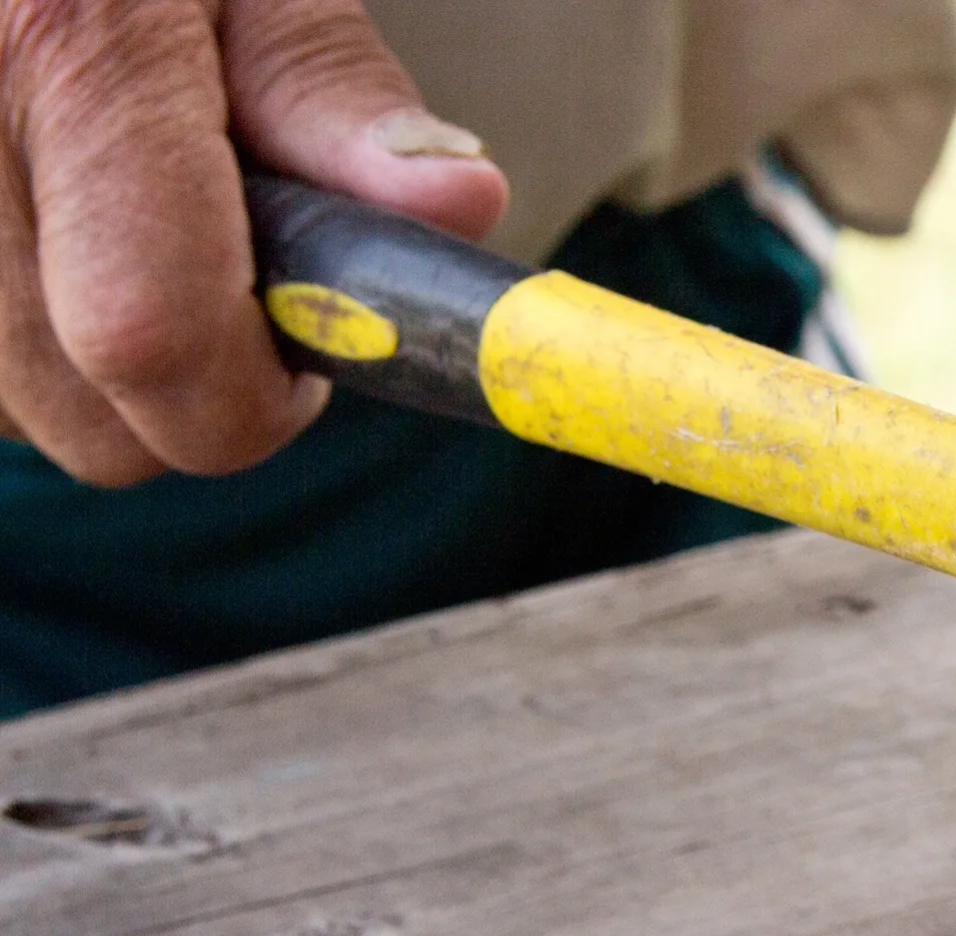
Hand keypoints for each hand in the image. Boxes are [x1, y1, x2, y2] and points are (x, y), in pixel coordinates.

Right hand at [0, 0, 506, 484]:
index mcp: (60, 35)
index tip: (303, 370)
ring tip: (105, 215)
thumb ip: (332, 95)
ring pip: (18, 411)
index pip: (153, 334)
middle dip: (184, 392)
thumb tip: (455, 208)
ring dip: (88, 360)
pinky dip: (18, 327)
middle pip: (86, 421)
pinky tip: (37, 225)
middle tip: (216, 277)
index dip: (250, 398)